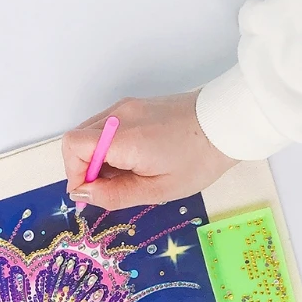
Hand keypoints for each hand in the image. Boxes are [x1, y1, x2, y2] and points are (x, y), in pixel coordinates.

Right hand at [62, 92, 237, 210]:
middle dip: (84, 169)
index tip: (93, 193)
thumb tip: (80, 194)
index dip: (74, 174)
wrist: (229, 123)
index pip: (73, 147)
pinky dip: (107, 148)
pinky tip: (131, 161)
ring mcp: (125, 107)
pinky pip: (105, 128)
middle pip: (77, 140)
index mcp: (123, 137)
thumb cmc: (197, 160)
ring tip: (124, 175)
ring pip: (90, 134)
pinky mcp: (134, 106)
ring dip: (96, 159)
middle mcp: (118, 115)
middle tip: (109, 188)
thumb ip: (113, 195)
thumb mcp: (156, 190)